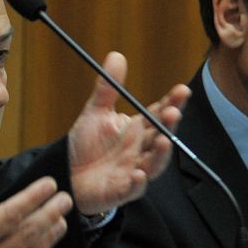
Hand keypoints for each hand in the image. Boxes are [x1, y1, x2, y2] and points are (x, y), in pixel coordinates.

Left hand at [65, 52, 188, 215]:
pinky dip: (137, 182)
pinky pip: (133, 188)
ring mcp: (133, 171)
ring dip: (160, 154)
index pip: (159, 114)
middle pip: (161, 137)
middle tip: (172, 113)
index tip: (182, 90)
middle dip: (168, 126)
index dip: (172, 104)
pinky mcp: (120, 191)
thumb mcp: (95, 113)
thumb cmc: (85, 146)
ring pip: (154, 164)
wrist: (66, 174)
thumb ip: (107, 88)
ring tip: (163, 140)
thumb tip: (117, 55)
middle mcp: (140, 150)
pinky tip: (138, 174)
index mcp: (137, 130)